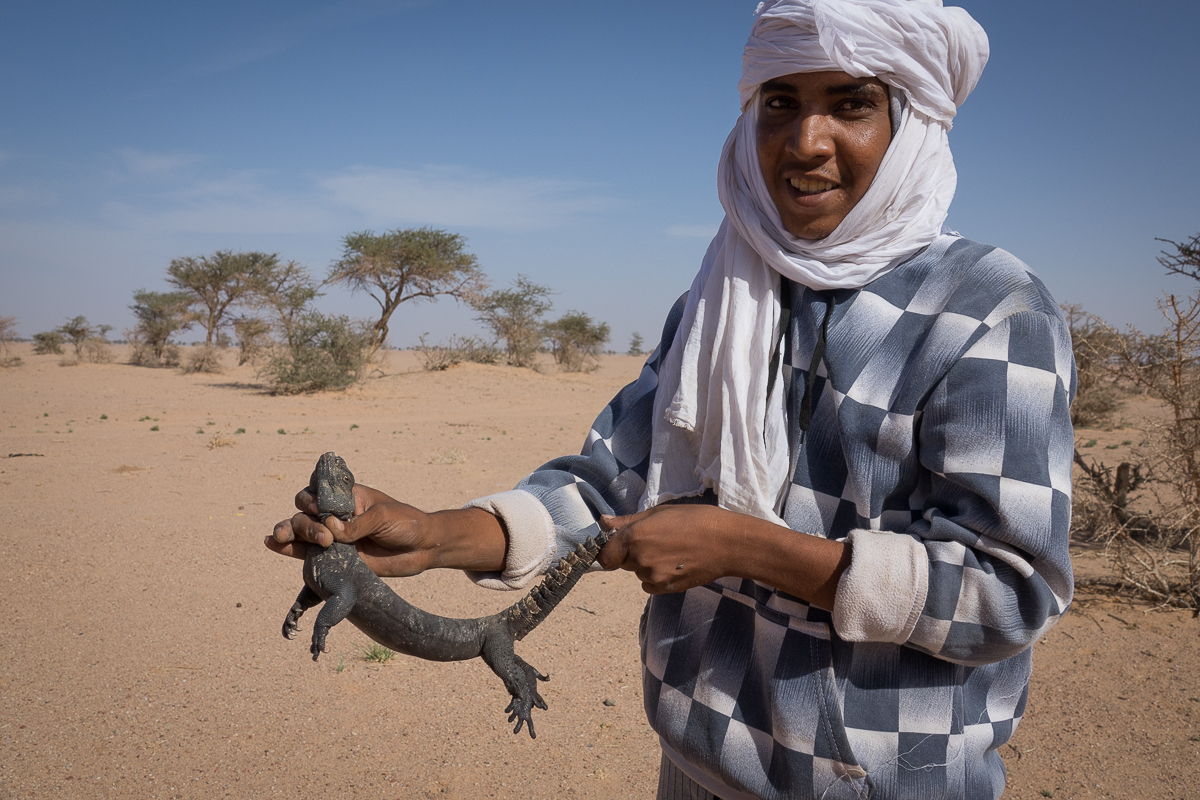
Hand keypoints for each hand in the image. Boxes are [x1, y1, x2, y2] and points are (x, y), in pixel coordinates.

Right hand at [266, 483, 434, 576]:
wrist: (422, 548)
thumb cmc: (405, 524)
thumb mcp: (382, 518)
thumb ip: (356, 525)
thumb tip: (330, 531)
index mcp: (347, 497)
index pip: (319, 490)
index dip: (312, 497)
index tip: (318, 507)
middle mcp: (336, 515)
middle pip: (305, 512)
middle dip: (305, 523)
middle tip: (325, 538)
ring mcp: (334, 536)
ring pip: (302, 531)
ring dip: (289, 532)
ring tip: (279, 537)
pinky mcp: (335, 557)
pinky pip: (308, 552)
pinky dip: (289, 548)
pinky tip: (273, 545)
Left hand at [597, 505, 738, 593]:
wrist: (727, 543)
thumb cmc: (695, 520)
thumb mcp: (659, 512)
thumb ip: (628, 520)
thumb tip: (603, 521)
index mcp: (635, 536)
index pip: (605, 554)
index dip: (609, 550)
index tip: (617, 544)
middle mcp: (640, 559)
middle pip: (622, 562)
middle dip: (631, 553)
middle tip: (655, 540)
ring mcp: (653, 576)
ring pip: (638, 573)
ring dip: (646, 564)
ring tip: (671, 549)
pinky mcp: (666, 588)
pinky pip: (650, 585)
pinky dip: (656, 577)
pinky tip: (675, 563)